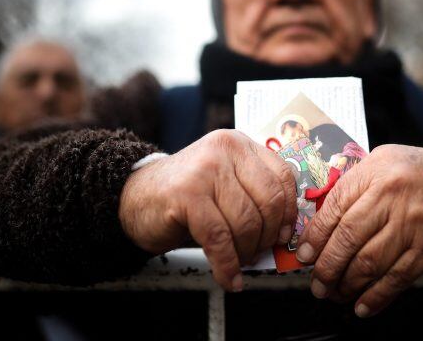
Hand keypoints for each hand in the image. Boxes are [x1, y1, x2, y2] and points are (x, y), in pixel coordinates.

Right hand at [118, 129, 296, 291]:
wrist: (134, 198)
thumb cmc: (185, 197)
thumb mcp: (225, 185)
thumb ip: (254, 197)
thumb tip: (285, 235)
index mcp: (239, 144)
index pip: (283, 177)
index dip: (289, 212)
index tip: (285, 235)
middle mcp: (225, 150)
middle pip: (268, 201)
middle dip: (267, 237)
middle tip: (258, 253)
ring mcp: (205, 169)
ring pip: (245, 222)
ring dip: (245, 253)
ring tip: (238, 263)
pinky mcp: (186, 194)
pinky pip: (219, 238)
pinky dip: (227, 265)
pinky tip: (228, 277)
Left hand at [296, 144, 422, 316]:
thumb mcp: (386, 163)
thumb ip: (355, 186)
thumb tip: (320, 222)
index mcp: (376, 171)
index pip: (335, 207)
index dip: (315, 236)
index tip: (304, 255)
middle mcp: (393, 195)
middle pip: (348, 238)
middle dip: (327, 267)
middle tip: (318, 282)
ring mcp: (413, 224)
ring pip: (369, 262)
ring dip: (347, 284)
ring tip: (336, 293)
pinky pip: (397, 278)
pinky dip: (376, 296)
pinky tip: (363, 304)